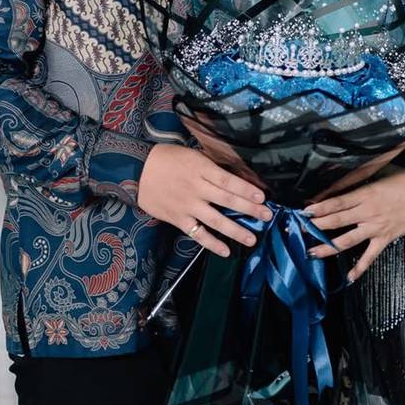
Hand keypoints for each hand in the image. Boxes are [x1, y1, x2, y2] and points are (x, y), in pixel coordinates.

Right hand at [138, 141, 271, 257]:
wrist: (137, 170)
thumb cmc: (167, 159)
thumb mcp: (192, 154)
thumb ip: (211, 166)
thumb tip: (234, 175)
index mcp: (201, 168)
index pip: (228, 181)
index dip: (246, 190)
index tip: (262, 197)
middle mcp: (196, 188)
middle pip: (227, 200)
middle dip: (250, 209)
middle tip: (267, 216)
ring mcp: (187, 205)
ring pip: (216, 220)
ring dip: (236, 231)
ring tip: (251, 239)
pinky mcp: (178, 219)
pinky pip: (197, 234)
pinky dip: (212, 243)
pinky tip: (225, 251)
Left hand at [302, 169, 404, 281]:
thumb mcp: (383, 171)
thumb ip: (362, 176)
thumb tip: (342, 177)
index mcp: (367, 193)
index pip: (338, 201)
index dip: (320, 206)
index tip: (304, 210)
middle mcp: (369, 212)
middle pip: (337, 221)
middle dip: (316, 225)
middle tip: (298, 229)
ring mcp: (377, 228)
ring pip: (347, 240)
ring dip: (328, 247)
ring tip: (312, 252)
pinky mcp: (386, 238)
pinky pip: (370, 256)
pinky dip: (360, 268)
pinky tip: (349, 278)